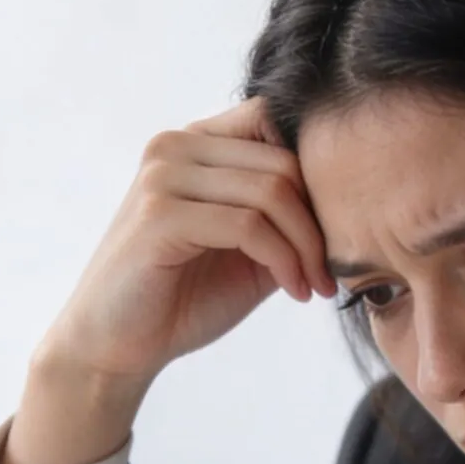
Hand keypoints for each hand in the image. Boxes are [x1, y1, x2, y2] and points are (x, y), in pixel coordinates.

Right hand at [46, 95, 332, 379]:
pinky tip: (292, 291)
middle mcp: (174, 146)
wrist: (117, 345)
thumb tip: (347, 194)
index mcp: (193, 143)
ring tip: (311, 286)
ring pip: (271, 192)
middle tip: (328, 274)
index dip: (314, 170)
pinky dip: (283, 260)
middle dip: (318, 223)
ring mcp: (162, 176)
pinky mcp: (158, 215)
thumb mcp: (249, 248)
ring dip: (305, 247)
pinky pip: (248, 225)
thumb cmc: (183, 297)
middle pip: (282, 161)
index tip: (328, 232)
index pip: (273, 118)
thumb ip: (285, 214)